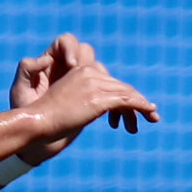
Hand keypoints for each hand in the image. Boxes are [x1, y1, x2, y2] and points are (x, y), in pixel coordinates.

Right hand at [13, 34, 157, 151]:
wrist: (38, 121)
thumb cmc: (48, 117)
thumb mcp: (70, 102)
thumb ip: (86, 98)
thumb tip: (100, 107)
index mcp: (82, 70)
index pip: (112, 79)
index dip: (124, 93)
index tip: (129, 109)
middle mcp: (90, 72)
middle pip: (122, 85)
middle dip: (136, 101)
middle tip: (148, 116)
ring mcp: (95, 84)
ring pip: (128, 92)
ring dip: (143, 106)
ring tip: (152, 119)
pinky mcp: (99, 98)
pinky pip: (128, 100)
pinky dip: (143, 106)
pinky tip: (151, 114)